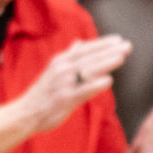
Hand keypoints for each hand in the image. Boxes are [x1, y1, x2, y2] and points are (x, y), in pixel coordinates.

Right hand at [17, 35, 131, 132]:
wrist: (26, 113)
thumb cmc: (44, 93)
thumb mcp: (53, 69)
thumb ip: (68, 56)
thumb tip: (78, 42)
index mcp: (60, 61)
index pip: (85, 48)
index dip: (102, 43)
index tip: (119, 40)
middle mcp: (62, 69)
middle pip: (89, 57)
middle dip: (109, 51)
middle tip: (127, 46)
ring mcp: (63, 84)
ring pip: (88, 70)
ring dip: (105, 63)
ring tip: (121, 58)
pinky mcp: (65, 99)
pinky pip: (83, 90)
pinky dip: (95, 85)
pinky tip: (108, 81)